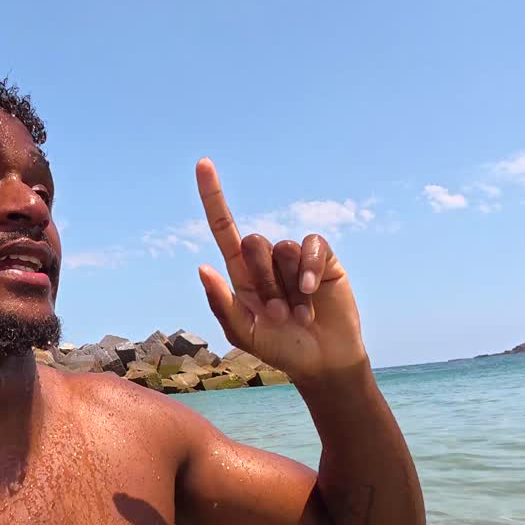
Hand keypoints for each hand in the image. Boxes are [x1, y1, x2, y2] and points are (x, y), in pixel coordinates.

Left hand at [195, 158, 367, 381]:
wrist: (322, 361)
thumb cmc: (280, 348)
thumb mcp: (244, 334)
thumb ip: (222, 304)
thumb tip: (202, 267)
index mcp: (241, 274)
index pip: (224, 227)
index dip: (213, 196)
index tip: (203, 163)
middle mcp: (267, 261)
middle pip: (253, 242)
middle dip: (263, 280)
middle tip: (276, 312)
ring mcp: (295, 258)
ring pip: (282, 248)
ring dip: (288, 286)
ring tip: (297, 312)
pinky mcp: (322, 258)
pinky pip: (311, 245)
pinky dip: (309, 268)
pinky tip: (311, 292)